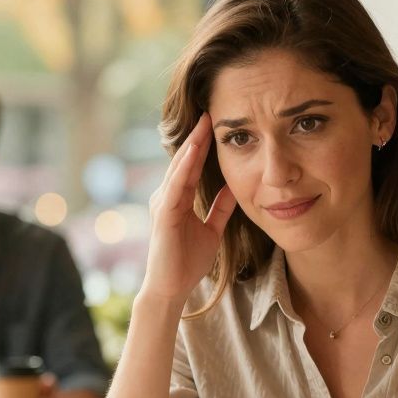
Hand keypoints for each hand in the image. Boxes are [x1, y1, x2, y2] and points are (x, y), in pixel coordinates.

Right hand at [141, 113, 237, 304]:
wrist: (172, 288)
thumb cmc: (187, 261)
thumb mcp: (212, 229)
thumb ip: (220, 208)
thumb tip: (234, 187)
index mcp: (178, 198)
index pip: (192, 165)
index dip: (203, 144)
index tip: (216, 123)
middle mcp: (167, 196)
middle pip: (184, 160)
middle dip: (197, 136)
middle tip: (210, 110)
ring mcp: (162, 204)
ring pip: (179, 168)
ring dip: (191, 145)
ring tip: (204, 122)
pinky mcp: (164, 215)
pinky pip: (175, 186)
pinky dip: (184, 167)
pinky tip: (194, 151)